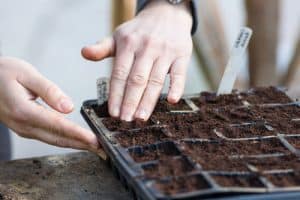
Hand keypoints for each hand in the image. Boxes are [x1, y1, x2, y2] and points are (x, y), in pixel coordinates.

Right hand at [0, 57, 100, 153]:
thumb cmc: (3, 73)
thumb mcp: (27, 75)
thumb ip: (49, 91)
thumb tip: (69, 107)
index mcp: (24, 111)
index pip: (58, 126)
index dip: (78, 134)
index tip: (95, 140)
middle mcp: (24, 124)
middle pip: (58, 139)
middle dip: (82, 145)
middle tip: (102, 150)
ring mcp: (24, 129)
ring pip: (54, 140)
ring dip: (76, 145)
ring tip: (94, 148)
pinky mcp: (26, 128)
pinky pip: (49, 137)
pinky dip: (66, 140)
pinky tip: (77, 140)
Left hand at [82, 0, 192, 120]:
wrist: (167, 13)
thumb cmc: (140, 30)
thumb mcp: (119, 35)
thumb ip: (102, 48)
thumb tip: (84, 53)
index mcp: (128, 44)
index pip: (119, 74)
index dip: (116, 95)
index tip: (113, 113)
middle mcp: (146, 48)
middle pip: (137, 80)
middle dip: (130, 102)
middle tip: (125, 120)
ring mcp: (165, 51)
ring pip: (155, 80)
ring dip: (148, 101)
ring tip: (141, 118)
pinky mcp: (182, 55)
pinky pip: (179, 73)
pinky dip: (177, 87)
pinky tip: (172, 101)